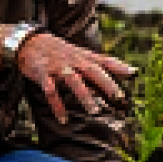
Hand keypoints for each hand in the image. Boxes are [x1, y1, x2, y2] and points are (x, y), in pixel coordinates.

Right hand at [16, 31, 134, 123]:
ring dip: (84, 95)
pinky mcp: (43, 74)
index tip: (134, 73)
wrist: (29, 42)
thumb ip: (102, 63)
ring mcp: (58, 67)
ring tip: (94, 111)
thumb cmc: (58, 51)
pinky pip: (50, 91)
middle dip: (106, 83)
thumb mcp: (80, 53)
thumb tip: (130, 71)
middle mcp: (73, 61)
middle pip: (92, 70)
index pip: (103, 60)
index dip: (118, 66)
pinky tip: (63, 119)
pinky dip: (57, 106)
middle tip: (118, 97)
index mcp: (83, 57)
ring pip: (73, 80)